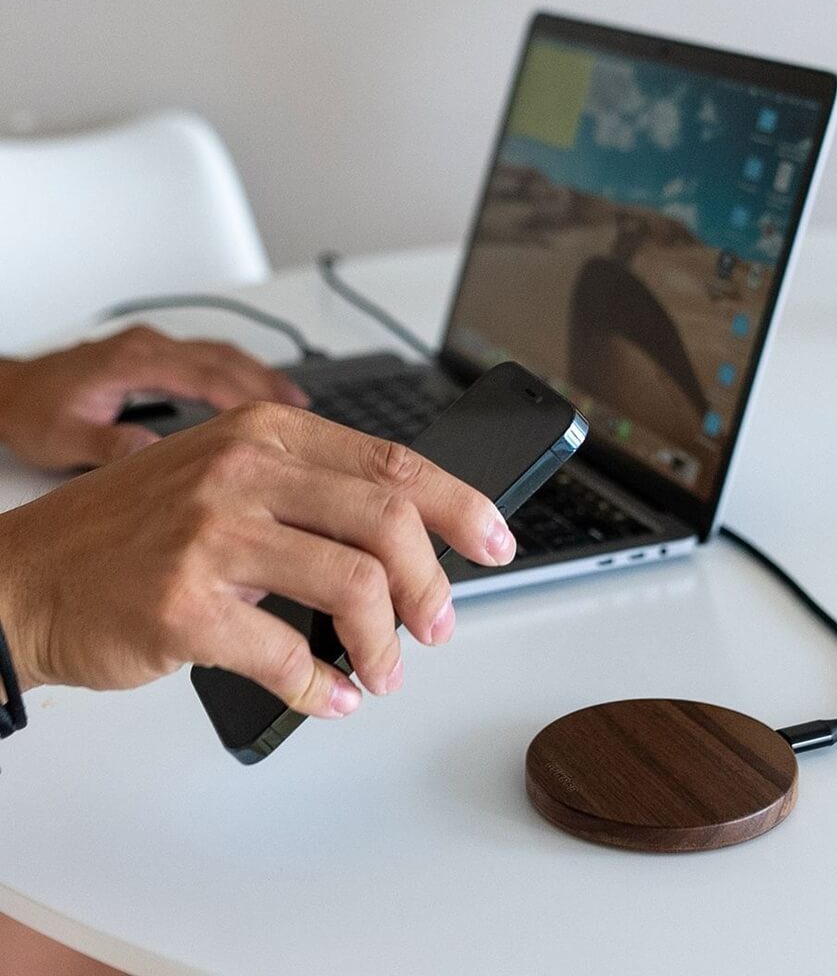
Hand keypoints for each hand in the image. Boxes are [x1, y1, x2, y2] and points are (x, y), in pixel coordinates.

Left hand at [0, 325, 308, 469]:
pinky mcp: (157, 353)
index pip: (203, 375)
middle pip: (223, 358)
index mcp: (131, 362)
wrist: (12, 390)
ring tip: (297, 404)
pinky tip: (260, 390)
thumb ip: (109, 444)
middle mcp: (148, 347)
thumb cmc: (34, 412)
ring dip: (261, 375)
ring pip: (222, 353)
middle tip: (306, 413)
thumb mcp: (63, 438)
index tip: (279, 417)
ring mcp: (155, 347)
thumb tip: (156, 455)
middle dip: (268, 384)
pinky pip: (211, 356)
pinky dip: (242, 372)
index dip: (245, 397)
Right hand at [0, 403, 515, 717]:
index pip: (395, 463)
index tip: (495, 541)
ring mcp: (212, 536)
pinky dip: (324, 688)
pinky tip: (331, 696)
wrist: (29, 576)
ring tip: (383, 671)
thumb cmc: (137, 532)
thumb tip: (408, 545)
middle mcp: (244, 472)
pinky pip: (288, 656)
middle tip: (439, 624)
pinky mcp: (184, 606)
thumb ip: (315, 496)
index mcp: (267, 433)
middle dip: (434, 585)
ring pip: (354, 587)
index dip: (460, 505)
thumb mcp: (227, 479)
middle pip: (389, 522)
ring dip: (386, 645)